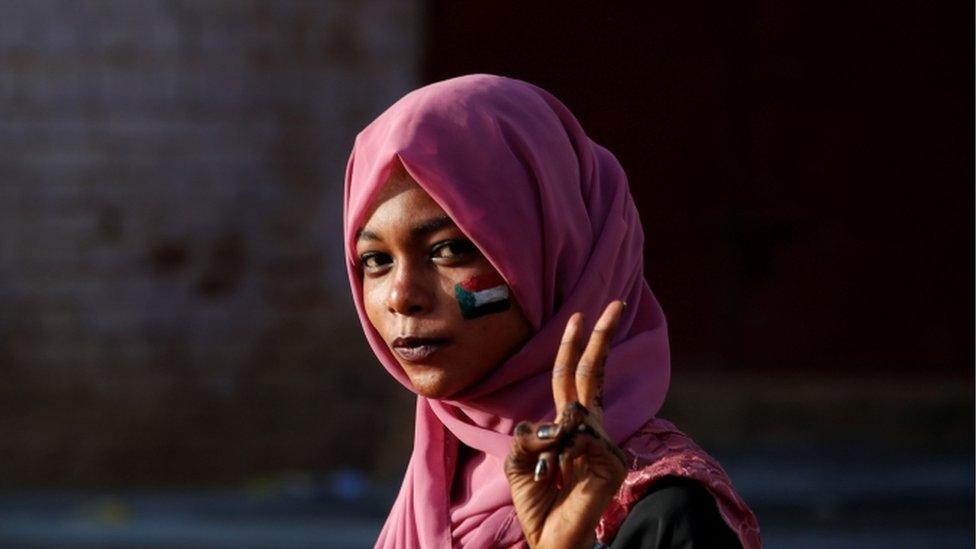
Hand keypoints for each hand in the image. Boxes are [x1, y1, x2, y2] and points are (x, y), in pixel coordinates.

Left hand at [505, 301, 629, 548]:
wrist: (551, 538)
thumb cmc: (535, 499)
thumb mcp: (518, 460)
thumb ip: (528, 434)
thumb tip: (557, 424)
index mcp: (568, 424)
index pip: (572, 377)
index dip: (573, 346)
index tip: (578, 316)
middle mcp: (590, 428)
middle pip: (593, 374)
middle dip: (601, 338)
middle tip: (614, 305)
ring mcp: (605, 445)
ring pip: (573, 416)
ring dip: (549, 446)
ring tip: (547, 476)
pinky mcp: (614, 463)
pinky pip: (580, 442)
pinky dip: (561, 457)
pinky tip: (562, 478)